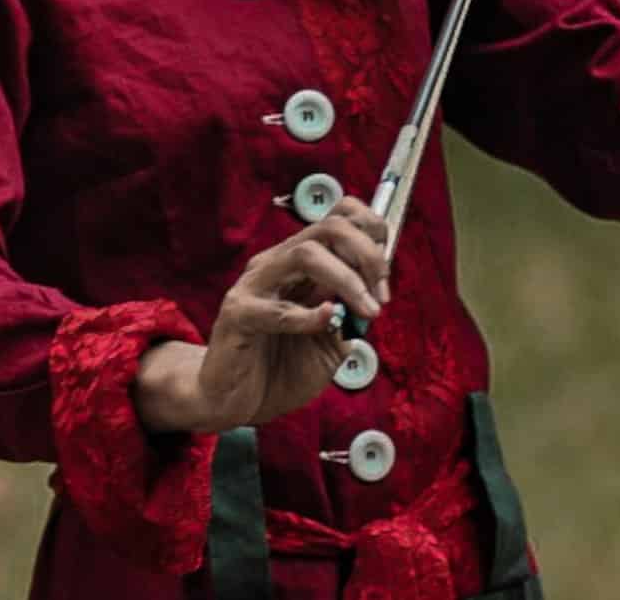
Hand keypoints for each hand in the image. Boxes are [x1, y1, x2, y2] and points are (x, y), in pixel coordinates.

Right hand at [135, 198, 389, 434]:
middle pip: (330, 227)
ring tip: (365, 311)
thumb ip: (352, 317)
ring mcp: (255, 285)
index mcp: (300, 262)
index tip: (384, 276)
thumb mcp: (331, 343)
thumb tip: (375, 295)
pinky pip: (277, 308)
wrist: (234, 402)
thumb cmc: (281, 369)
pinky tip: (328, 321)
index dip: (370, 233)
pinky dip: (309, 315)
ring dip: (347, 279)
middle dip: (367, 255)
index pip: (339, 216)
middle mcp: (277, 263)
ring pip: (306, 254)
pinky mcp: (238, 315)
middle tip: (380, 295)